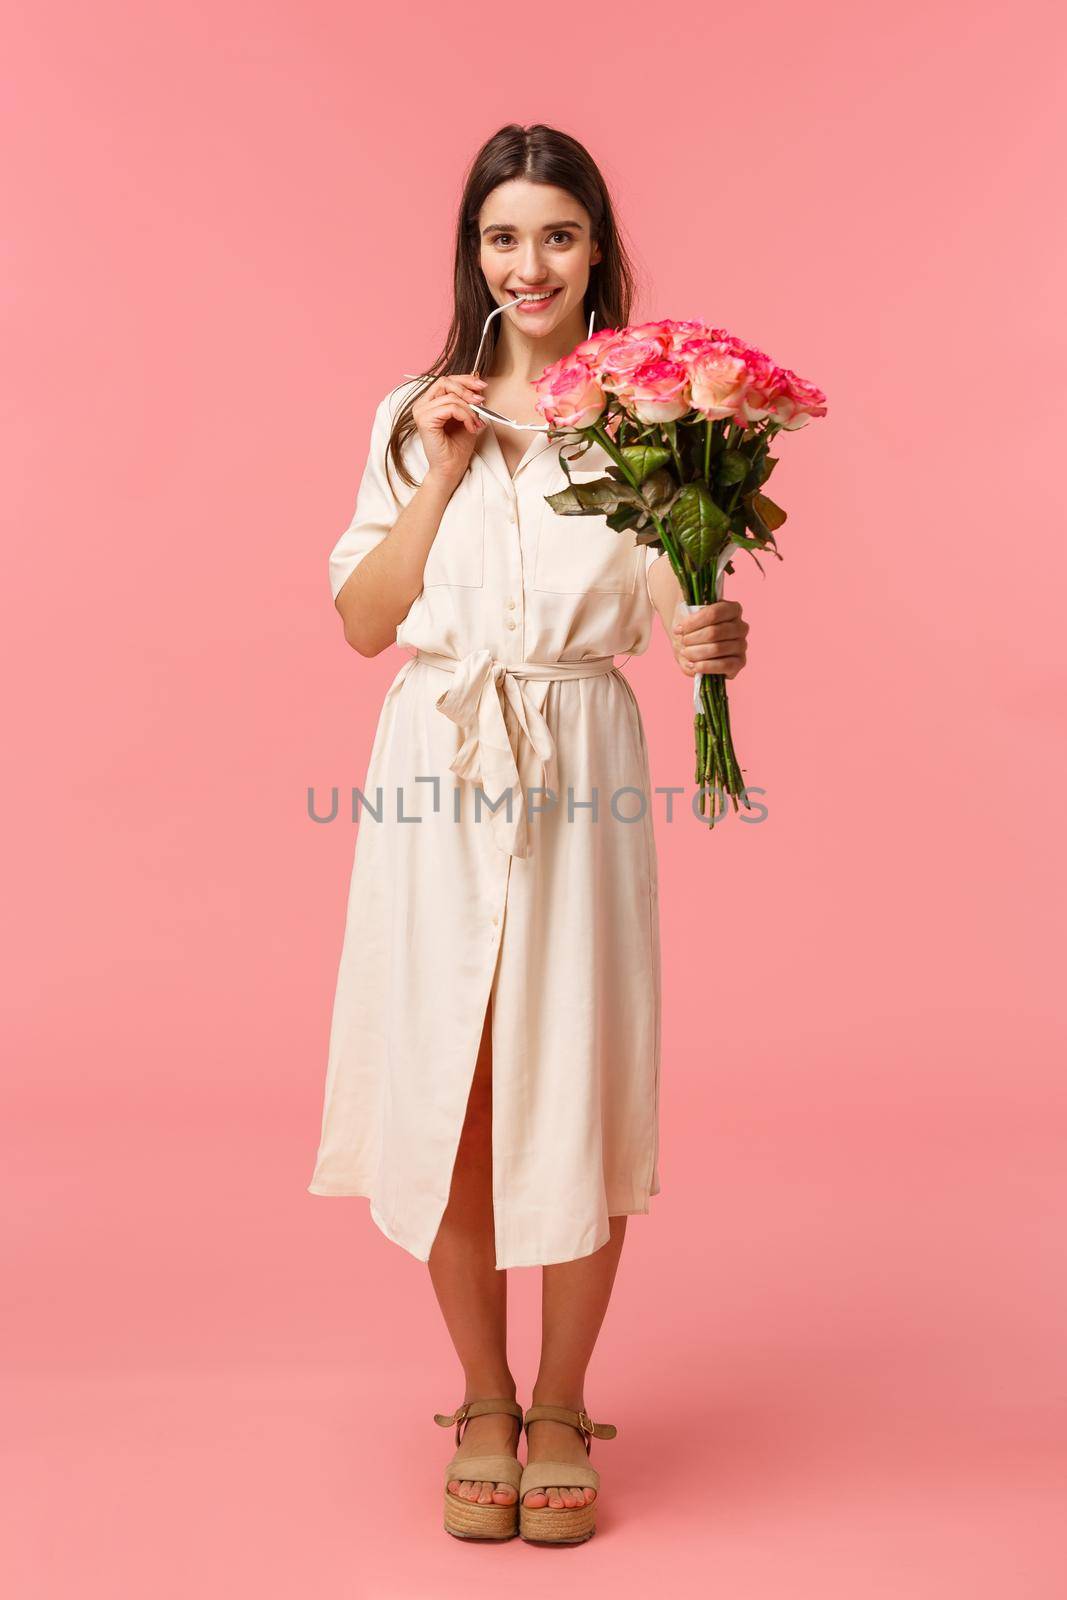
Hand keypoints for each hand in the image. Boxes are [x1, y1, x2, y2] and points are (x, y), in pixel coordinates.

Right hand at [413, 373, 487, 487]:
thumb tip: (476, 380)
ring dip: (469, 409)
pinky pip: (450, 408)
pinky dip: (465, 416)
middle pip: (445, 382)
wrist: (451, 469)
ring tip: (476, 423)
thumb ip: (469, 400)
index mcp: (430, 402)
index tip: (482, 386)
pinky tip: (470, 427)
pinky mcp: (424, 420)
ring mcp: (421, 412)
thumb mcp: (467, 417)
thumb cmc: (457, 447)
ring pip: (451, 397)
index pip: (445, 381)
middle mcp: (422, 405)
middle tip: (481, 401)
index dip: (465, 380)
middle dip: (467, 389)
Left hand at [671, 599, 748, 678]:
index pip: (714, 613)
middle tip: (683, 641)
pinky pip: (724, 665)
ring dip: (695, 652)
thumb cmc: (691, 627)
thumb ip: (687, 613)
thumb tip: (684, 623)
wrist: (691, 644)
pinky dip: (705, 666)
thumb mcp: (687, 616)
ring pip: (717, 649)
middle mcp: (741, 626)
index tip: (679, 629)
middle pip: (714, 632)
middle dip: (692, 639)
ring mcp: (742, 645)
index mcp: (732, 609)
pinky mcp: (739, 662)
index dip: (693, 622)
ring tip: (685, 652)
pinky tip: (693, 665)